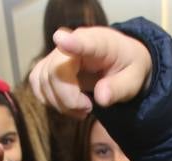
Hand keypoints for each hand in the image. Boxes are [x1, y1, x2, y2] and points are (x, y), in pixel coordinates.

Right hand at [28, 26, 152, 116]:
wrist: (120, 62)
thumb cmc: (127, 68)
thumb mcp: (133, 80)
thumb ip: (119, 88)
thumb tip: (101, 98)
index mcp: (98, 42)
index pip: (83, 42)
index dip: (71, 44)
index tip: (61, 39)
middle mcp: (72, 42)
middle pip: (54, 72)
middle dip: (68, 99)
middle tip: (89, 109)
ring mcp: (56, 54)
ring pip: (42, 81)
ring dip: (60, 104)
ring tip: (82, 109)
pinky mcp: (47, 66)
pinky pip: (37, 84)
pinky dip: (50, 100)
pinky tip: (68, 105)